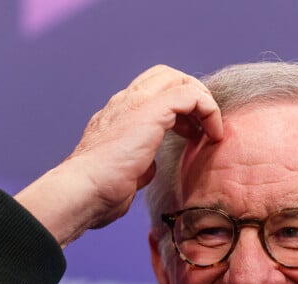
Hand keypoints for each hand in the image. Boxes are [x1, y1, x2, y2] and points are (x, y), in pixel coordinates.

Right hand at [15, 65, 222, 246]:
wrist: (84, 190)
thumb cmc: (100, 192)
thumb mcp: (125, 176)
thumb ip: (139, 167)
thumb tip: (149, 168)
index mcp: (118, 116)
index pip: (151, 93)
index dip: (178, 109)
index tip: (191, 134)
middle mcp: (125, 102)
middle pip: (167, 77)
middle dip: (193, 97)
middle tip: (204, 127)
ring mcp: (136, 103)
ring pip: (179, 80)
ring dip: (203, 103)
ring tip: (213, 131)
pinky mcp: (151, 111)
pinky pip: (190, 95)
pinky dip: (209, 111)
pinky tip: (214, 135)